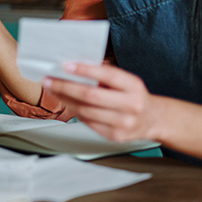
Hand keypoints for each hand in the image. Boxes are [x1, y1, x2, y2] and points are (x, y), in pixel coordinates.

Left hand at [43, 62, 166, 142]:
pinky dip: (74, 111)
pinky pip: (88, 122)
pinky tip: (67, 103)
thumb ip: (104, 74)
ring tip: (52, 90)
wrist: (153, 120)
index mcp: (133, 86)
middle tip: (48, 80)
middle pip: (90, 96)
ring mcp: (123, 123)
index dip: (85, 70)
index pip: (107, 75)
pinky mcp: (115, 136)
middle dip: (65, 87)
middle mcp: (131, 105)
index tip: (66, 65)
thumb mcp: (125, 81)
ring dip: (64, 99)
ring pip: (85, 111)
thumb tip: (73, 66)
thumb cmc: (133, 95)